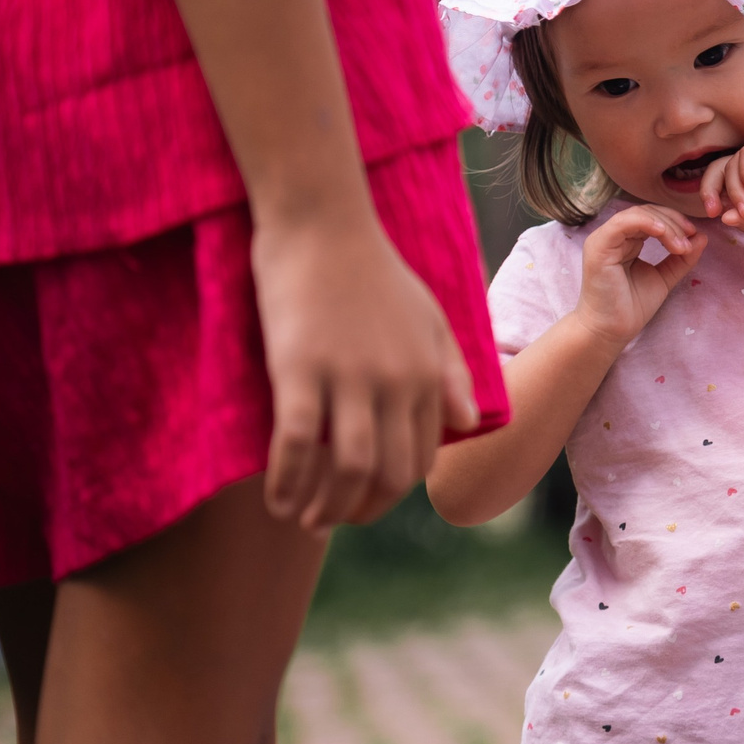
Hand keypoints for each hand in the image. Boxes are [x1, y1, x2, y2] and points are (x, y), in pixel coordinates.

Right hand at [249, 213, 478, 529]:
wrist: (324, 222)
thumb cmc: (374, 268)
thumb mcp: (429, 317)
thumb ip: (450, 372)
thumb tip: (468, 425)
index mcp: (427, 373)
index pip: (421, 456)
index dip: (395, 490)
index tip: (367, 501)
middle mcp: (395, 382)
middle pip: (389, 473)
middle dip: (362, 510)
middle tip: (333, 521)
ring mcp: (348, 377)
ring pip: (347, 468)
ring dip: (325, 507)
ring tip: (303, 521)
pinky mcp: (299, 369)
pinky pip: (297, 443)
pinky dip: (287, 481)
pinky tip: (276, 499)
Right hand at [573, 205, 705, 345]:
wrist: (611, 330)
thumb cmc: (632, 306)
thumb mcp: (665, 277)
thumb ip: (681, 258)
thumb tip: (702, 236)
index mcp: (626, 241)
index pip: (652, 218)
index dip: (675, 221)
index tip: (694, 235)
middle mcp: (613, 236)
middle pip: (646, 212)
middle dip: (673, 222)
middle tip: (690, 238)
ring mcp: (603, 239)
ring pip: (638, 215)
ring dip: (665, 226)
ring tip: (680, 246)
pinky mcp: (598, 246)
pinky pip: (623, 223)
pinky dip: (646, 223)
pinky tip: (664, 233)